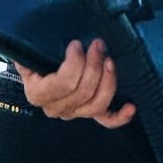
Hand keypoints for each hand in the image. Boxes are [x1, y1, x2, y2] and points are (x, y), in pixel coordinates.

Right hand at [13, 38, 135, 128]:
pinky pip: (106, 119)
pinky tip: (131, 107)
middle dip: (94, 65)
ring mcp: (74, 112)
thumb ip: (32, 49)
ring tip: (109, 60)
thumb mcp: (31, 51)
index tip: (77, 44)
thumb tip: (35, 43)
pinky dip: (119, 116)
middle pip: (83, 92)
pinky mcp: (89, 112)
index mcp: (38, 93)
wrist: (40, 70)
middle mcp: (56, 108)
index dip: (75, 63)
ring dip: (108, 80)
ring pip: (96, 104)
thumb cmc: (38, 56)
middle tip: (98, 44)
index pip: (63, 83)